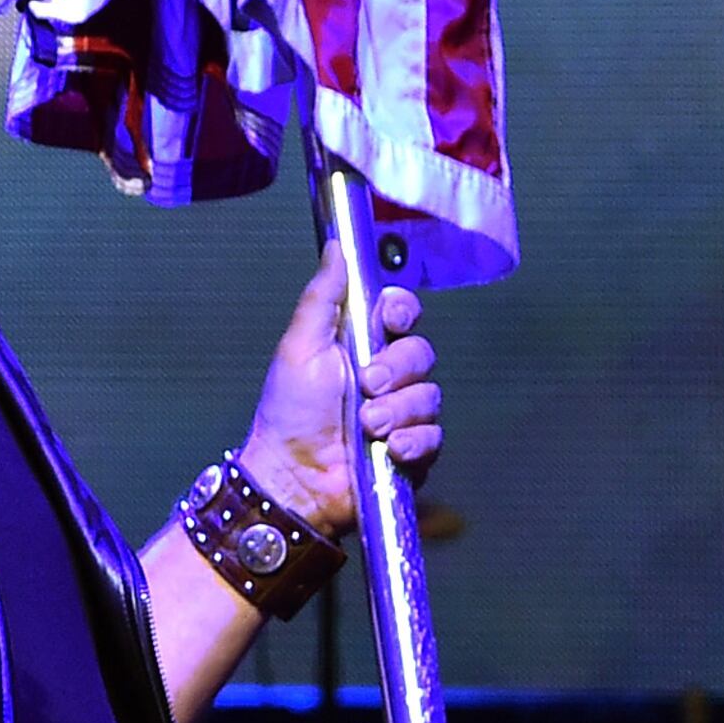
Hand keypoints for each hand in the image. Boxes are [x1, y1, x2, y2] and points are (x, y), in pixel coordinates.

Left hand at [236, 253, 440, 535]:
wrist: (293, 476)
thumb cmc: (289, 412)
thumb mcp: (300, 347)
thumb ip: (322, 297)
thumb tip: (336, 246)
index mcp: (361, 344)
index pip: (402, 312)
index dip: (402, 312)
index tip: (389, 320)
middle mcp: (388, 375)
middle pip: (422, 352)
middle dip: (396, 369)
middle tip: (366, 386)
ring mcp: (403, 413)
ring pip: (430, 396)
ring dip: (397, 411)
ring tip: (366, 426)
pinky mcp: (414, 449)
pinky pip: (435, 436)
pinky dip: (412, 442)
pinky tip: (388, 450)